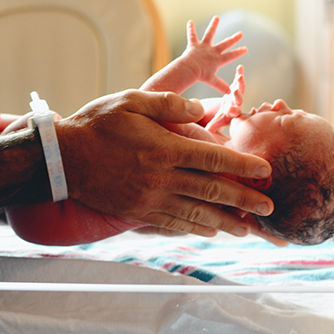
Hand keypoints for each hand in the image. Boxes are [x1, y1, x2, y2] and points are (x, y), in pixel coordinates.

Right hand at [57, 90, 273, 237]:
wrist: (63, 159)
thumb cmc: (97, 125)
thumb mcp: (130, 101)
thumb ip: (169, 104)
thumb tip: (202, 110)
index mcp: (163, 148)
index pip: (213, 159)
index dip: (243, 166)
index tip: (266, 172)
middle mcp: (161, 178)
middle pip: (212, 191)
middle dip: (245, 201)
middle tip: (271, 208)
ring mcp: (150, 199)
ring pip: (196, 214)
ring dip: (226, 222)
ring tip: (248, 229)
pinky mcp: (138, 212)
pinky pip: (173, 224)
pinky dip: (195, 229)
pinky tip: (210, 232)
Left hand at [183, 18, 246, 93]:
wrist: (190, 69)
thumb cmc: (200, 76)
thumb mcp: (211, 81)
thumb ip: (220, 85)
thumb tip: (229, 93)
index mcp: (217, 60)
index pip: (231, 56)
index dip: (238, 52)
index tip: (245, 49)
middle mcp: (212, 51)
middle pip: (225, 44)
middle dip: (233, 39)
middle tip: (240, 34)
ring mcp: (204, 47)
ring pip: (210, 34)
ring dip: (213, 26)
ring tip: (216, 18)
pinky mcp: (194, 45)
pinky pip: (192, 35)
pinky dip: (190, 29)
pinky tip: (189, 22)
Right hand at [205, 65, 245, 132]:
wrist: (227, 111)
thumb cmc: (221, 118)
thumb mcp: (215, 124)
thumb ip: (211, 128)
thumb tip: (206, 133)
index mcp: (232, 113)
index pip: (234, 113)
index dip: (233, 112)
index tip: (231, 111)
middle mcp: (237, 104)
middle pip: (239, 100)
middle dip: (237, 96)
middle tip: (235, 92)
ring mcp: (237, 95)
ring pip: (241, 89)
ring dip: (240, 83)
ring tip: (239, 76)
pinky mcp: (236, 87)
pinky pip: (239, 80)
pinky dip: (239, 74)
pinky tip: (240, 67)